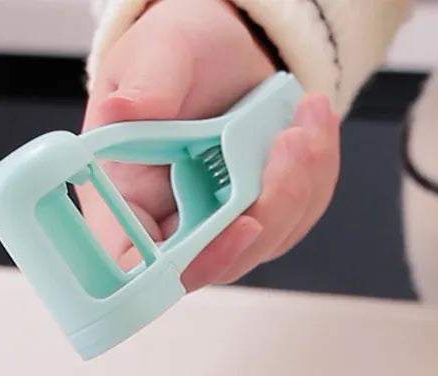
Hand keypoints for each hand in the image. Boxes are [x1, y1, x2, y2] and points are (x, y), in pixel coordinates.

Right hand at [80, 0, 339, 290]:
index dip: (197, 263)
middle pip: (223, 261)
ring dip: (301, 184)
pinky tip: (314, 127)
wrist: (222, 45)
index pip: (146, 268)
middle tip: (292, 142)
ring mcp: (217, 228)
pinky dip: (316, 175)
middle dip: (272, 207)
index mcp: (123, 203)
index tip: (245, 223)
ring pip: (268, 241)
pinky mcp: (256, 217)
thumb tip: (120, 112)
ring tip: (307, 117)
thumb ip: (142, 87)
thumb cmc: (176, 52)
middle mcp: (168, 226)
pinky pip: (297, 217)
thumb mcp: (154, 53)